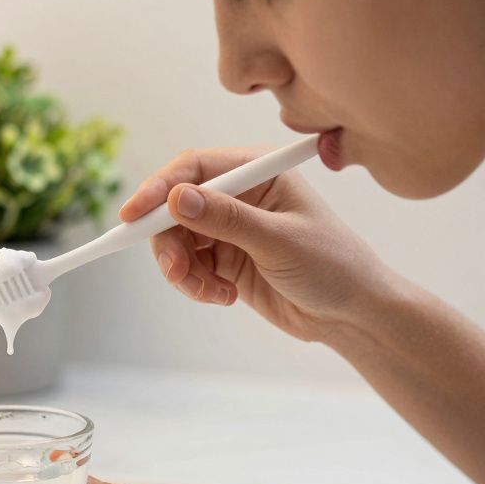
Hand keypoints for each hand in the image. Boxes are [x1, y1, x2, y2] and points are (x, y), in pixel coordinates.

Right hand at [119, 147, 395, 342]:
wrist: (351, 315)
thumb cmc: (332, 267)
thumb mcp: (280, 241)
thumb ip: (227, 219)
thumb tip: (177, 199)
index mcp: (257, 172)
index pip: (193, 168)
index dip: (158, 189)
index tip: (132, 216)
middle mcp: (239, 195)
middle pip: (174, 206)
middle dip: (169, 241)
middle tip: (176, 272)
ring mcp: (229, 228)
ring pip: (175, 240)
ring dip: (182, 270)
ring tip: (211, 292)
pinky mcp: (224, 259)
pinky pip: (187, 267)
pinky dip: (195, 285)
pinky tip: (223, 296)